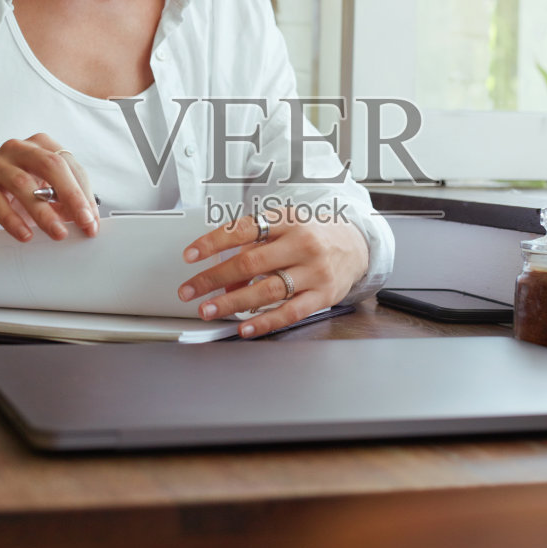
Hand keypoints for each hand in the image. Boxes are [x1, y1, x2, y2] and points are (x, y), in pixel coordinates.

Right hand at [0, 134, 98, 241]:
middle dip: (72, 196)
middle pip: (52, 165)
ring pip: (24, 184)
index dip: (84, 193)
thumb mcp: (40, 197)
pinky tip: (25, 235)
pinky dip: (13, 220)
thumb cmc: (7, 196)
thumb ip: (63, 203)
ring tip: (58, 233)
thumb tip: (87, 219)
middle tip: (84, 222)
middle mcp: (18, 149)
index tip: (92, 219)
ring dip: (45, 212)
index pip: (70, 166)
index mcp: (40, 147)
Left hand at [177, 207, 368, 337]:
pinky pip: (289, 312)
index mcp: (287, 220)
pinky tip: (244, 327)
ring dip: (232, 302)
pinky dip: (264, 322)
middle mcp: (301, 244)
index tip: (190, 255)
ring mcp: (314, 271)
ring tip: (208, 310)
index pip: (243, 229)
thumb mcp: (284, 228)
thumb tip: (224, 281)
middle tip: (189, 291)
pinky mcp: (323, 295)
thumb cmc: (313, 234)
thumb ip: (253, 250)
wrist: (357, 244)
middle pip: (250, 263)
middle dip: (213, 278)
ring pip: (266, 290)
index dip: (213, 242)